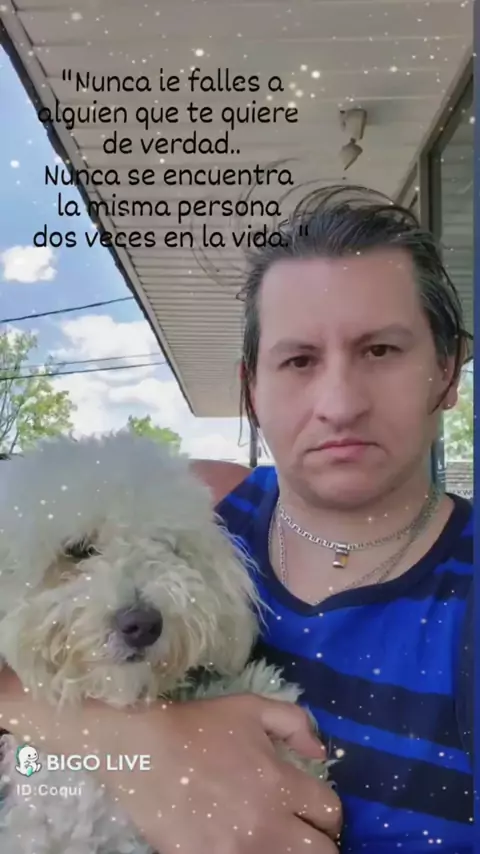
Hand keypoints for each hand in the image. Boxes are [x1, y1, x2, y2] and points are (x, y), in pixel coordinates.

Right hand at [1, 670, 341, 852]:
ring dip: (288, 851)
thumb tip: (320, 750)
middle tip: (302, 830)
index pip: (331, 812)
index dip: (327, 810)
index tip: (313, 807)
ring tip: (274, 837)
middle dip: (318, 840)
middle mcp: (268, 824)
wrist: (141, 752)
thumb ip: (294, 722)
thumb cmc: (197, 727)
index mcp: (280, 783)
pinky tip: (243, 842)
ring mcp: (240, 851)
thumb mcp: (250, 708)